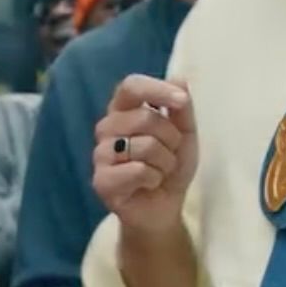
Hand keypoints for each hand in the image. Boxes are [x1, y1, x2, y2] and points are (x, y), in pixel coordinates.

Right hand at [93, 75, 196, 233]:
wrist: (163, 208)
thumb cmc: (170, 167)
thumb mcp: (185, 134)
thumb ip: (181, 108)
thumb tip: (178, 78)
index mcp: (123, 111)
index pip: (131, 86)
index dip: (156, 90)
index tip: (181, 101)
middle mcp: (107, 128)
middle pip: (145, 117)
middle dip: (171, 139)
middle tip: (169, 155)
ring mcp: (100, 155)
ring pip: (144, 145)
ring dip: (164, 162)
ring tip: (159, 171)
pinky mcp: (101, 181)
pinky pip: (138, 170)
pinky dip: (154, 178)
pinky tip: (148, 184)